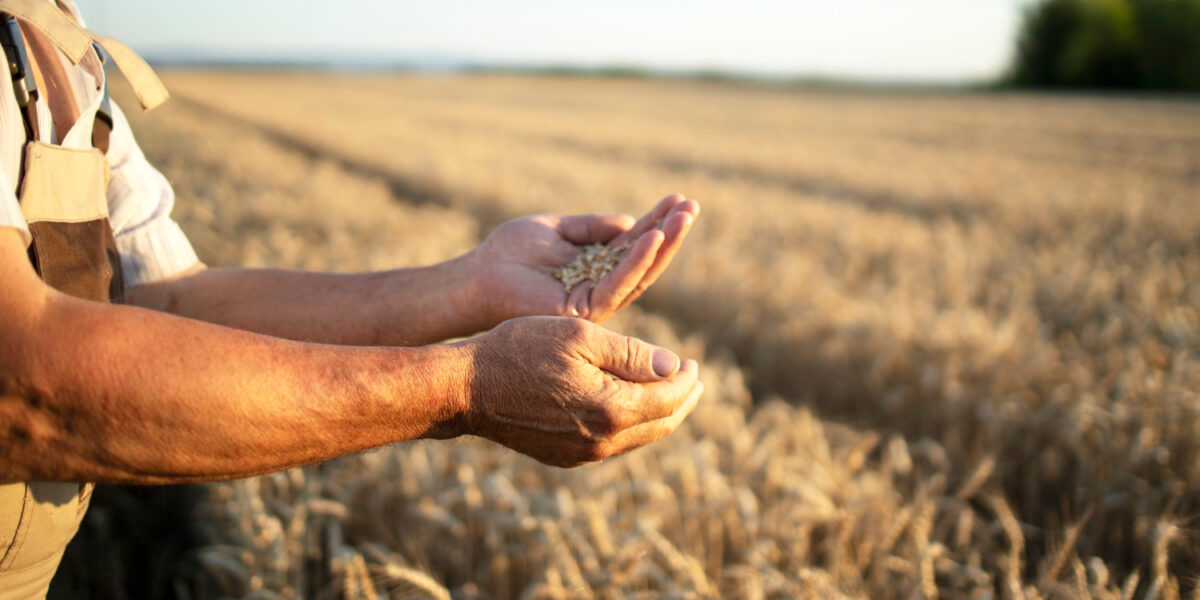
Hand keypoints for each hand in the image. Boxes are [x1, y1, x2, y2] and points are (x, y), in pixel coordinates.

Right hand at [455, 316, 702, 466]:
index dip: (687, 379)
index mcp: (611, 410)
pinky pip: (613, 444)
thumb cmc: (520, 350)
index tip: (694, 362)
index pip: (669, 398)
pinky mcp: (565, 457)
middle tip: (693, 380)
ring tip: (668, 392)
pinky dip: (631, 424)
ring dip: (659, 414)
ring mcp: (582, 455)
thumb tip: (674, 367)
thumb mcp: (580, 337)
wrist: (466, 389)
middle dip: (682, 400)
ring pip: (639, 438)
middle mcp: (602, 442)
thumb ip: (632, 354)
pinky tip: (629, 406)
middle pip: (661, 424)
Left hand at [469, 194, 698, 324]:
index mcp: (595, 268)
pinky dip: (636, 261)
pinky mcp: (583, 310)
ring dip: (663, 245)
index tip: (679, 199)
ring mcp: (594, 302)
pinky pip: (617, 284)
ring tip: (683, 218)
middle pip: (645, 261)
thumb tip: (630, 221)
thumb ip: (591, 226)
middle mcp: (600, 287)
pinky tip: (652, 238)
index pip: (634, 244)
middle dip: (670, 234)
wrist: (476, 277)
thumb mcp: (556, 228)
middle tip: (692, 207)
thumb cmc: (509, 253)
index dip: (657, 222)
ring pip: (639, 274)